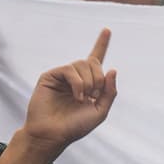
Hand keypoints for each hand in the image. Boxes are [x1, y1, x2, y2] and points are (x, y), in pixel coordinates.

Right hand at [19, 29, 117, 158]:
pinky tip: (76, 96)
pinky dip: (78, 83)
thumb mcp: (100, 111)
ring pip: (82, 64)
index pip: (96, 59)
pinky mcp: (50, 75)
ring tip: (82, 99)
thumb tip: (112, 69)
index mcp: (88, 83)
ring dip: (88, 82)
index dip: (101, 44)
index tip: (107, 29)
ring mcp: (62, 75)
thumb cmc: (75, 126)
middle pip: (93, 62)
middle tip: (93, 95)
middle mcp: (75, 77)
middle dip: (98, 78)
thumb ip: (109, 92)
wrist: (53, 134)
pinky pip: (70, 70)